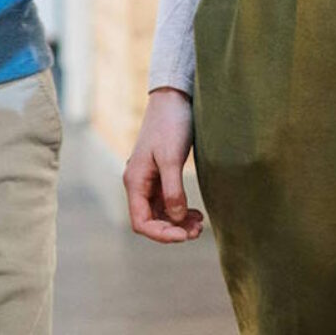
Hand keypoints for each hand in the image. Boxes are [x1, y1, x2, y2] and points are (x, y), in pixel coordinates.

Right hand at [123, 88, 204, 242]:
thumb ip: (173, 190)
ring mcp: (149, 180)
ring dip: (178, 222)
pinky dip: (180, 211)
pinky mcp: (161, 175)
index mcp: (135, 181)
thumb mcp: (172, 158)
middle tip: (199, 230)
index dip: (162, 234)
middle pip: (151, 221)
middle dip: (173, 230)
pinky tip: (196, 212)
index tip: (184, 236)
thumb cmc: (170, 125)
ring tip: (200, 224)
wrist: (173, 99)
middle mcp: (139, 184)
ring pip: (161, 213)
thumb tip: (176, 219)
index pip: (141, 222)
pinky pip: (167, 202)